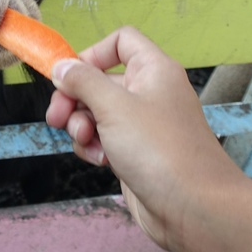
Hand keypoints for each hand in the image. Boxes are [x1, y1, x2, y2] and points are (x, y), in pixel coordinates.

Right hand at [45, 26, 243, 251]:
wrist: (194, 209)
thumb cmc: (160, 150)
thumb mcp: (113, 106)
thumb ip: (82, 81)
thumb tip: (61, 66)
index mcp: (153, 70)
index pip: (120, 42)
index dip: (92, 54)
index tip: (71, 77)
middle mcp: (148, 92)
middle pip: (99, 80)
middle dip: (74, 98)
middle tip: (57, 117)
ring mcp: (142, 124)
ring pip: (95, 112)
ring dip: (81, 126)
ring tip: (87, 141)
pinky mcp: (134, 152)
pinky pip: (102, 138)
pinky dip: (94, 146)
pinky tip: (100, 160)